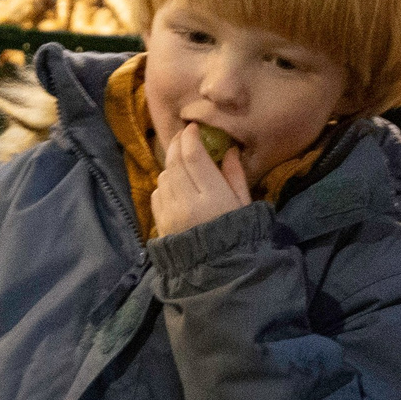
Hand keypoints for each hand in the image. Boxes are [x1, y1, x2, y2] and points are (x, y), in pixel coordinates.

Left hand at [152, 124, 251, 238]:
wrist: (219, 271)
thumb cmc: (238, 235)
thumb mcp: (244, 205)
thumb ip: (235, 176)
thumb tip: (228, 150)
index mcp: (213, 196)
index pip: (194, 156)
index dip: (191, 137)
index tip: (193, 128)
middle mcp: (188, 202)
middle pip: (175, 162)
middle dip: (178, 144)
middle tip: (184, 136)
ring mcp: (171, 213)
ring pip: (164, 176)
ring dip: (172, 164)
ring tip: (182, 164)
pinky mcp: (161, 223)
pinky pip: (157, 193)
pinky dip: (165, 184)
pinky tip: (176, 186)